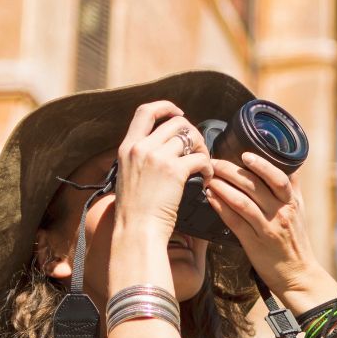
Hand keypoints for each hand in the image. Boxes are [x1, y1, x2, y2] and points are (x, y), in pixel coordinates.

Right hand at [113, 101, 211, 235]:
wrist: (136, 230)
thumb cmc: (134, 212)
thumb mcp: (127, 176)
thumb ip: (139, 159)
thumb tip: (160, 150)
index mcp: (127, 147)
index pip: (146, 111)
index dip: (166, 107)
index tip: (179, 112)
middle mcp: (141, 147)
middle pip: (176, 123)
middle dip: (193, 133)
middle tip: (198, 151)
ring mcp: (157, 157)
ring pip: (191, 138)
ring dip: (203, 150)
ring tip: (204, 166)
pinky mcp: (174, 171)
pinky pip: (200, 158)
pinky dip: (209, 167)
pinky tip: (207, 178)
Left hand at [204, 151, 322, 294]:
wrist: (298, 274)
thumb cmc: (295, 242)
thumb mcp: (300, 212)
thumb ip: (291, 189)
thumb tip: (286, 165)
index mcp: (292, 203)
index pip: (278, 178)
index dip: (261, 164)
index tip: (244, 154)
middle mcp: (281, 213)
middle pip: (254, 186)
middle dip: (231, 171)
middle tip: (214, 163)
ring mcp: (267, 228)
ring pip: (242, 201)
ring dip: (222, 187)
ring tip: (209, 178)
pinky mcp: (254, 243)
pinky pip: (234, 221)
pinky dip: (220, 206)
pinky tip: (211, 197)